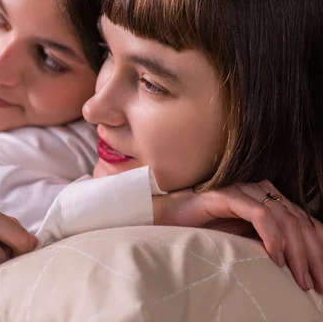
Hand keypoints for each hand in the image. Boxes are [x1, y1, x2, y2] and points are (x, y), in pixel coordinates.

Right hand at [154, 181, 322, 291]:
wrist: (166, 217)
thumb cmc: (203, 228)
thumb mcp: (243, 239)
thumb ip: (268, 242)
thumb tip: (296, 265)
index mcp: (267, 198)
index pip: (305, 221)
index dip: (319, 248)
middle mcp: (259, 190)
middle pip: (299, 221)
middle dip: (313, 255)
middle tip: (317, 283)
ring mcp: (243, 191)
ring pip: (284, 219)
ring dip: (295, 251)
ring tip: (299, 276)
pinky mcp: (227, 196)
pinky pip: (259, 214)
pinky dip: (271, 236)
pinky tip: (275, 256)